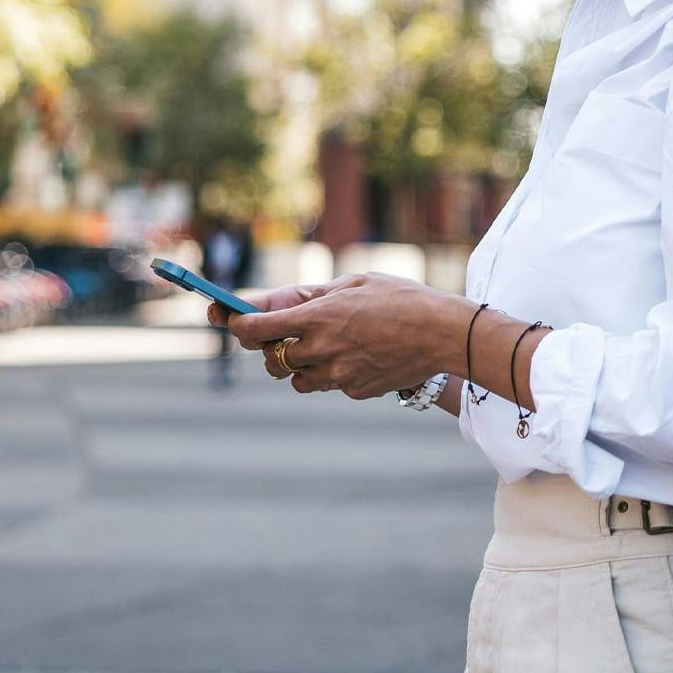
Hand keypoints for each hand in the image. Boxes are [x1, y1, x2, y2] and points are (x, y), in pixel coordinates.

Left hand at [211, 272, 461, 398]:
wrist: (441, 333)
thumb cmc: (402, 298)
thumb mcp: (357, 282)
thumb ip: (320, 295)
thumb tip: (294, 304)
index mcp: (315, 316)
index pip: (255, 329)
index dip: (236, 326)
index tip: (231, 321)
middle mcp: (319, 348)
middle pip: (271, 359)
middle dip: (271, 347)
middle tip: (283, 335)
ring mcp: (336, 373)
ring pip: (297, 378)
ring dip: (299, 365)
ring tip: (322, 347)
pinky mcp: (354, 390)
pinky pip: (330, 384)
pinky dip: (333, 372)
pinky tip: (356, 356)